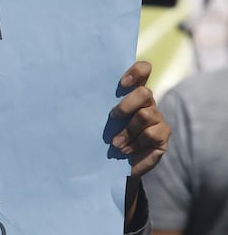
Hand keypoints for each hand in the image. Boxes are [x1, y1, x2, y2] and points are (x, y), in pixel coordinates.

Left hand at [109, 61, 169, 219]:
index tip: (122, 83)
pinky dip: (136, 143)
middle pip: (145, 93)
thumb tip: (73, 91)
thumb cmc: (101, 136)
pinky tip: (126, 150)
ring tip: (115, 143)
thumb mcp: (98, 118)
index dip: (136, 72)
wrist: (112, 165)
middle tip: (112, 116)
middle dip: (126, 105)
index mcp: (132, 93)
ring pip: (146, 115)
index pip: (143, 70)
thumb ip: (95, 103)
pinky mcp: (162, 135)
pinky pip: (152, 134)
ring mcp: (157, 118)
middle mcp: (147, 102)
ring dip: (128, 130)